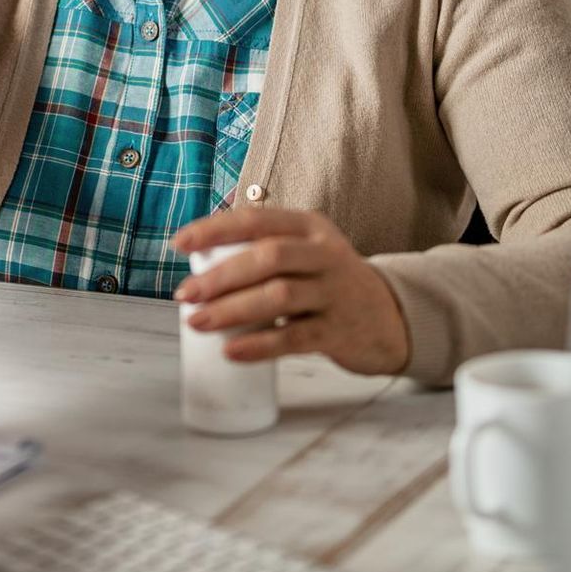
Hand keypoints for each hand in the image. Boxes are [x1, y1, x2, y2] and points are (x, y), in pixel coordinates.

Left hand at [173, 208, 410, 375]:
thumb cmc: (329, 283)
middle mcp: (325, 254)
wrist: (391, 318)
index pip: (257, 220)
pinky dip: (260, 345)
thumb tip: (198, 265)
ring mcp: (336, 292)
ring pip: (279, 296)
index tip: (178, 243)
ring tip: (198, 322)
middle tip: (185, 294)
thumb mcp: (306, 252)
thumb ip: (264, 249)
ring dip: (232, 309)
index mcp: (309, 227)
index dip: (214, 229)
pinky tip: (232, 351)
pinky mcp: (340, 331)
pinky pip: (295, 338)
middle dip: (220, 275)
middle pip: (267, 257)